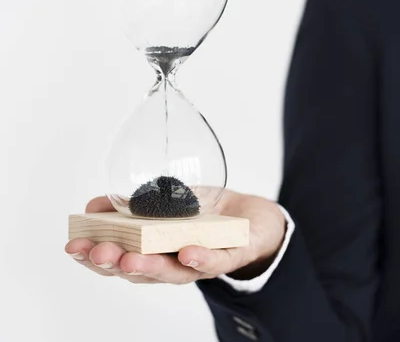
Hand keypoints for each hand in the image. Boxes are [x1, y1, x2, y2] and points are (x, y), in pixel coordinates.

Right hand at [64, 190, 285, 284]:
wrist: (251, 217)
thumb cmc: (204, 214)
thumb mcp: (165, 202)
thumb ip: (133, 204)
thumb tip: (95, 204)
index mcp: (155, 252)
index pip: (120, 259)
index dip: (95, 257)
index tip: (73, 246)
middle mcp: (174, 263)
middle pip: (142, 272)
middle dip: (116, 264)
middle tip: (98, 253)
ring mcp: (203, 263)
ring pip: (175, 272)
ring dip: (152, 267)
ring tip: (131, 260)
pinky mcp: (232, 254)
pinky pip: (217, 261)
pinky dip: (202, 259)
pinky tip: (188, 253)